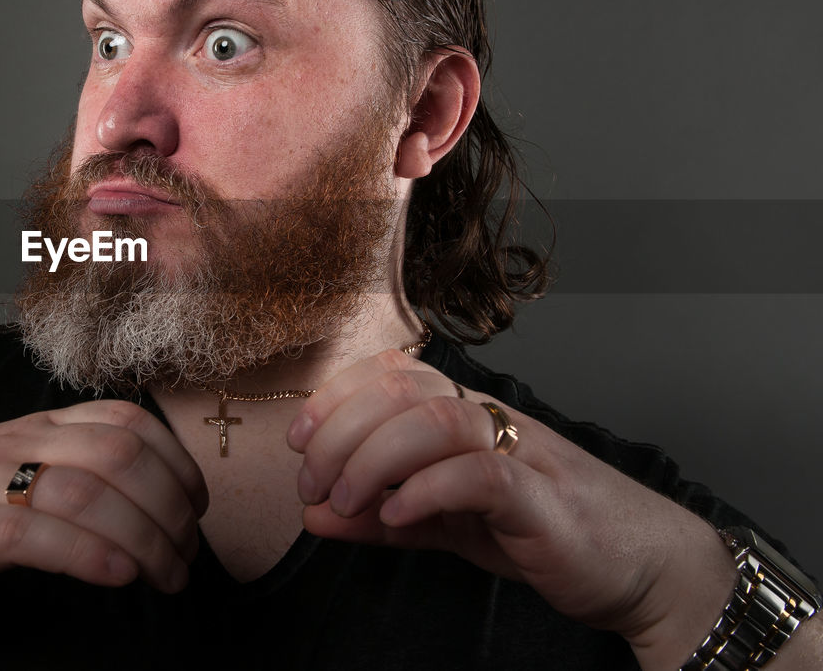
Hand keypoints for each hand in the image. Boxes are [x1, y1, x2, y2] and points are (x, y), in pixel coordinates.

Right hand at [0, 400, 207, 631]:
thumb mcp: (13, 480)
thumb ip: (71, 476)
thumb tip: (151, 503)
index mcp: (33, 428)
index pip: (126, 419)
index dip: (176, 460)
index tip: (197, 508)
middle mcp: (13, 445)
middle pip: (118, 452)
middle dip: (169, 504)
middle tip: (186, 555)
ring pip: (85, 491)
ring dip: (143, 536)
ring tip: (164, 576)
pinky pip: (33, 533)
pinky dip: (87, 553)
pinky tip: (118, 575)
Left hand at [285, 349, 732, 658]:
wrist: (644, 568)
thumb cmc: (543, 532)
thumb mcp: (446, 525)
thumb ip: (380, 517)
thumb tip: (311, 513)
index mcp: (467, 414)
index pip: (390, 374)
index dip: (335, 395)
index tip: (297, 440)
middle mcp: (492, 419)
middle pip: (402, 390)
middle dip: (339, 429)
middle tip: (311, 482)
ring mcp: (522, 453)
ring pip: (436, 419)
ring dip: (373, 457)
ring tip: (344, 501)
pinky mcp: (545, 501)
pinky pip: (480, 474)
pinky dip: (426, 489)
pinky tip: (394, 514)